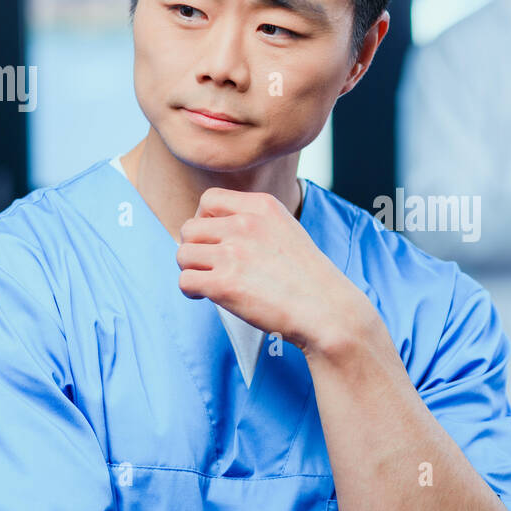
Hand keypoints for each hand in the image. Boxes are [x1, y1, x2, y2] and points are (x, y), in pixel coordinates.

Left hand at [176, 187, 375, 354]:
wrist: (327, 311)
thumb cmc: (309, 278)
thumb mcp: (287, 230)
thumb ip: (254, 222)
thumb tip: (212, 229)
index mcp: (262, 207)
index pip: (209, 199)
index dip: (203, 219)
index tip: (212, 239)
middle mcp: (245, 225)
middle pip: (190, 228)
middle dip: (194, 248)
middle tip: (210, 265)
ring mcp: (234, 254)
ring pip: (183, 254)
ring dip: (192, 269)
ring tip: (209, 281)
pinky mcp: (224, 284)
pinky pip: (185, 280)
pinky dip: (191, 290)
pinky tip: (206, 295)